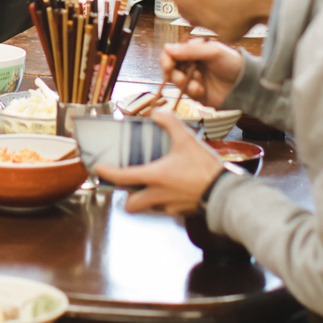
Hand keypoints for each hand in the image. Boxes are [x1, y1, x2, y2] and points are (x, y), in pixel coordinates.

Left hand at [91, 110, 223, 215]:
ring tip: (151, 184)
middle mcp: (157, 195)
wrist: (225, 193)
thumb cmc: (204, 167)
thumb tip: (157, 111)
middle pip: (130, 204)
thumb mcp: (187, 139)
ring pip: (147, 207)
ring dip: (145, 199)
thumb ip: (170, 122)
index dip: (106, 172)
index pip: (122, 177)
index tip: (98, 168)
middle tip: (130, 183)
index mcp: (154, 177)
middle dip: (126, 197)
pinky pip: (165, 208)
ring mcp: (168, 206)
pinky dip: (163, 200)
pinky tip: (172, 188)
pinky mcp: (180, 211)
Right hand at [160, 37, 242, 111]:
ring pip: (175, 81)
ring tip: (196, 84)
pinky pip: (185, 93)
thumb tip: (167, 47)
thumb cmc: (232, 63)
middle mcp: (190, 63)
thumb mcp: (213, 51)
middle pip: (169, 67)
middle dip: (172, 72)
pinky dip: (190, 91)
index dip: (166, 58)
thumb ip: (190, 50)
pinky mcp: (196, 93)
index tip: (168, 64)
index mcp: (193, 50)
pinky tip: (201, 89)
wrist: (245, 84)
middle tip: (179, 77)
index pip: (171, 52)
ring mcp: (192, 78)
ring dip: (182, 82)